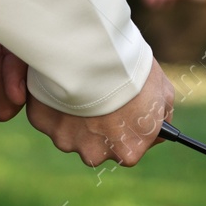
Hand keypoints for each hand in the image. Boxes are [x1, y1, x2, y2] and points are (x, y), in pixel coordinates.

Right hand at [25, 62, 174, 166]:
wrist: (93, 51)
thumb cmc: (131, 70)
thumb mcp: (161, 93)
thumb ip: (161, 118)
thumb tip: (161, 130)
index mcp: (128, 151)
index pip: (129, 149)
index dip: (127, 128)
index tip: (125, 112)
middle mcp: (96, 154)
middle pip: (96, 145)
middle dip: (98, 126)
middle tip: (102, 97)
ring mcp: (66, 140)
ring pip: (71, 132)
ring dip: (74, 117)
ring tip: (82, 88)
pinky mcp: (43, 123)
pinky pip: (49, 116)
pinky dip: (54, 104)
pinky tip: (63, 85)